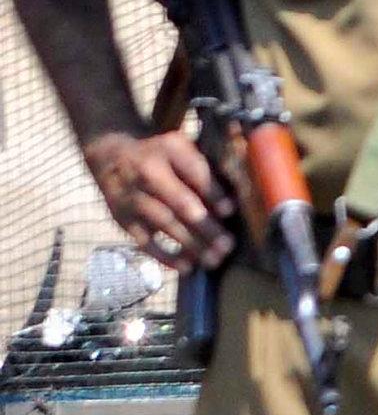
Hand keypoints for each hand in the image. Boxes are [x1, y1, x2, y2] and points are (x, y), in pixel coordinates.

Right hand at [86, 130, 232, 270]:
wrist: (109, 156)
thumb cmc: (161, 155)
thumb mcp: (181, 147)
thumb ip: (205, 167)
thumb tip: (231, 202)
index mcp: (169, 150)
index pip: (194, 171)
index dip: (212, 192)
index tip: (230, 210)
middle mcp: (148, 173)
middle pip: (179, 201)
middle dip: (205, 225)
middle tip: (228, 244)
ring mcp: (133, 198)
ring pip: (164, 223)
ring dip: (190, 244)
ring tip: (214, 259)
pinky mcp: (123, 219)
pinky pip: (144, 240)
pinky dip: (164, 255)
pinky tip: (186, 267)